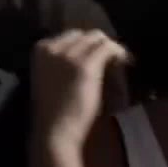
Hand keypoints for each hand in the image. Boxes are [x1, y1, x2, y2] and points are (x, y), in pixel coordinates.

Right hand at [31, 30, 129, 149]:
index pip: (71, 36)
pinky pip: (108, 48)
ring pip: (98, 39)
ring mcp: (69, 54)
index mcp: (41, 48)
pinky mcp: (86, 65)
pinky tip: (126, 62)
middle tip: (112, 61)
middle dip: (99, 46)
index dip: (88, 46)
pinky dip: (120, 53)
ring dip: (110, 50)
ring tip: (121, 64)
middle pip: (85, 35)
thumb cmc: (54, 111)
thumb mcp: (51, 77)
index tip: (99, 58)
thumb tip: (89, 51)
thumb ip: (62, 61)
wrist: (54, 131)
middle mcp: (53, 45)